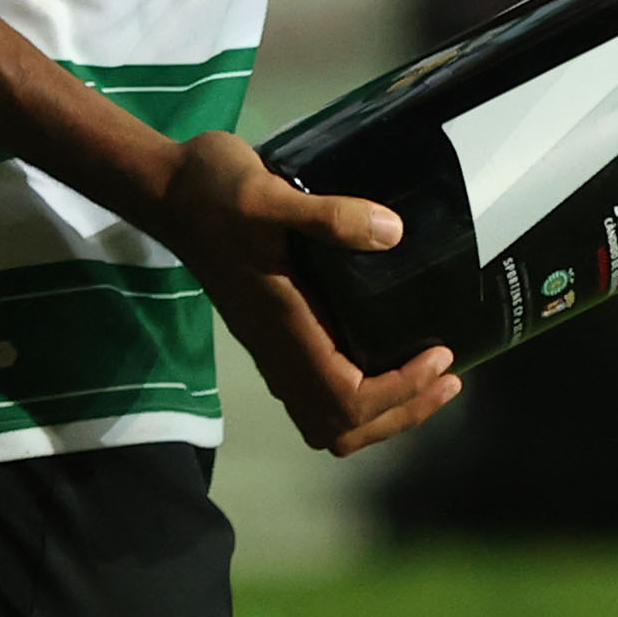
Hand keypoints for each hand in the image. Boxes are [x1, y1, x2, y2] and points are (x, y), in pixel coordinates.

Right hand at [151, 132, 458, 456]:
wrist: (169, 190)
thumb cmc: (215, 193)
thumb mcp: (271, 195)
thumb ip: (328, 216)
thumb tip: (393, 233)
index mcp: (281, 327)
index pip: (345, 400)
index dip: (398, 391)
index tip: (441, 355)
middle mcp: (276, 348)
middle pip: (339, 426)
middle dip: (399, 413)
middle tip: (449, 379)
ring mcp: (272, 344)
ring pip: (325, 416)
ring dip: (381, 411)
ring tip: (429, 378)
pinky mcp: (273, 330)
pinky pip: (317, 389)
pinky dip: (360, 393)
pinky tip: (388, 355)